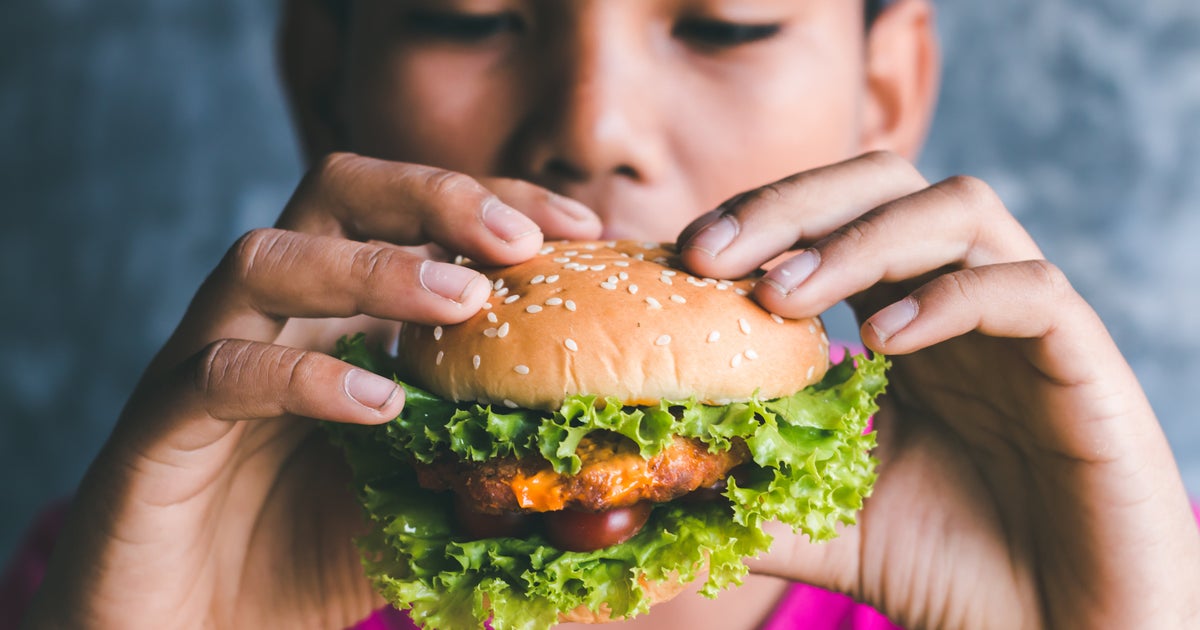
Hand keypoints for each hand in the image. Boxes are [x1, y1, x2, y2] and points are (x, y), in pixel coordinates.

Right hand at [23, 153, 600, 628]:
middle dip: (433, 197)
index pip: (410, 215)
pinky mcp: (160, 426)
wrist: (185, 629)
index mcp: (335, 314)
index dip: (493, 203)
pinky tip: (379, 406)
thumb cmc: (304, 554)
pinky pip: (222, 373)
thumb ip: (484, 470)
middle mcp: (272, 316)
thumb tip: (592, 472)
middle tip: (519, 240)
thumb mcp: (419, 502)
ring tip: (462, 300)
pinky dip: (305, 379)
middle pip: (334, 192)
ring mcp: (207, 359)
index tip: (581, 225)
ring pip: (267, 261)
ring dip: (372, 269)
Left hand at [677, 151, 1199, 628]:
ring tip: (783, 297)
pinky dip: (950, 299)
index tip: (685, 252)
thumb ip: (744, 487)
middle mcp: (960, 298)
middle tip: (712, 253)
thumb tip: (646, 482)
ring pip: (959, 209)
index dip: (758, 217)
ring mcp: (1025, 322)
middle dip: (792, 204)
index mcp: (901, 315)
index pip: (831, 217)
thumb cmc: (944, 567)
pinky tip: (884, 341)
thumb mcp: (819, 520)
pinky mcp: (1085, 361)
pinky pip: (1030, 291)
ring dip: (860, 241)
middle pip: (887, 182)